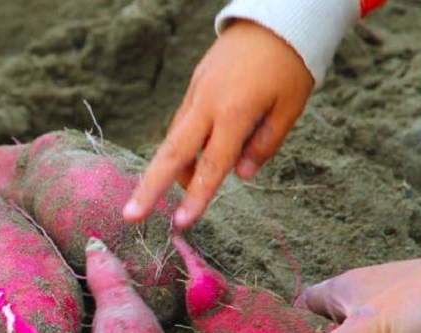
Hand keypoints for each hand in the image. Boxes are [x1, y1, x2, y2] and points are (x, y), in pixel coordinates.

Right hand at [123, 20, 313, 227]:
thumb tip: (241, 174)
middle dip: (149, 187)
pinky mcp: (193, 88)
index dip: (197, 196)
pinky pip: (183, 124)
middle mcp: (207, 104)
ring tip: (175, 191)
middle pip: (172, 153)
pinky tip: (191, 160)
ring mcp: (195, 94)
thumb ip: (265, 143)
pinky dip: (183, 146)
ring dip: (171, 169)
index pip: (213, 164)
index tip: (181, 223)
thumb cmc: (289, 65)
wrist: (273, 20)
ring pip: (174, 139)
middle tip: (129, 216)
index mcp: (235, 111)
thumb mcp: (290, 106)